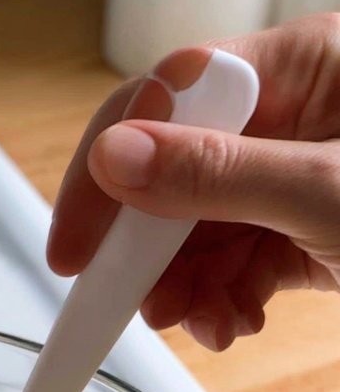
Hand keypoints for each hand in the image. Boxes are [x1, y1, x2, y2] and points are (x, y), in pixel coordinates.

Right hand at [47, 14, 339, 350]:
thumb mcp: (332, 193)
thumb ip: (220, 174)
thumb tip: (116, 156)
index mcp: (300, 66)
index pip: (167, 99)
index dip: (107, 171)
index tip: (76, 248)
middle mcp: (290, 115)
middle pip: (173, 174)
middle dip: (152, 249)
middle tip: (139, 305)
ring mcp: (293, 175)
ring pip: (197, 229)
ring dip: (187, 287)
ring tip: (207, 325)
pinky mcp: (301, 229)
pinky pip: (234, 260)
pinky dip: (222, 299)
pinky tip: (235, 323)